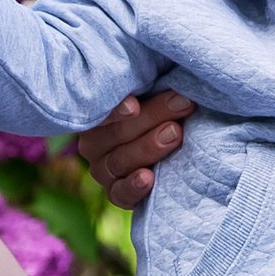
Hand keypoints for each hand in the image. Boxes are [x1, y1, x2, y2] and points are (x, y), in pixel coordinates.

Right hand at [73, 91, 194, 207]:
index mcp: (96, 112)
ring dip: (149, 147)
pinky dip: (133, 187)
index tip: (134, 105)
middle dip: (152, 117)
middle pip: (117, 132)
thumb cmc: (162, 108)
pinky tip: (147, 178)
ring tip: (175, 134)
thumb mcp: (154, 91)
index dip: (116, 108)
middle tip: (181, 104)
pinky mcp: (117, 192)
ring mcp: (102, 170)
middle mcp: (93, 142)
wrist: (174, 140)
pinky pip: (120, 193)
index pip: (100, 108)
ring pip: (120, 160)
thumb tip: (167, 82)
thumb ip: (152, 85)